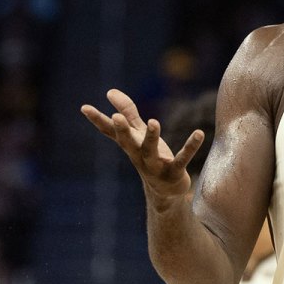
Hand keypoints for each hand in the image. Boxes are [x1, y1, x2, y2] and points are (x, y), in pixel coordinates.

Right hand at [80, 89, 204, 201]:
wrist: (165, 192)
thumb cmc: (150, 157)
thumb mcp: (138, 135)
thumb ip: (128, 113)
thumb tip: (110, 91)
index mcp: (130, 145)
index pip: (110, 132)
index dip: (97, 120)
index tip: (84, 107)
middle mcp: (139, 155)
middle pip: (127, 142)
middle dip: (122, 130)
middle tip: (116, 117)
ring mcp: (155, 165)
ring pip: (151, 151)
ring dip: (151, 137)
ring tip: (153, 122)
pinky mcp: (174, 172)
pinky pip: (182, 159)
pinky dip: (190, 147)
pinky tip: (199, 133)